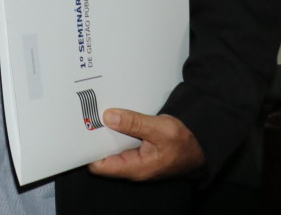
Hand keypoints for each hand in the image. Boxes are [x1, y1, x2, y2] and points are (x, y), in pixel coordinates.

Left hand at [87, 109, 204, 180]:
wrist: (202, 144)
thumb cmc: (185, 141)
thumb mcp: (161, 129)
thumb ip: (135, 123)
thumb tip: (108, 116)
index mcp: (135, 167)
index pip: (99, 165)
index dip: (87, 150)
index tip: (78, 132)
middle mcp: (132, 166)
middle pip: (102, 155)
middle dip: (92, 138)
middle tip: (82, 117)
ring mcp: (134, 159)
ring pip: (110, 147)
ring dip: (104, 132)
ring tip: (92, 113)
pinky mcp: (138, 151)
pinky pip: (120, 141)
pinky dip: (114, 130)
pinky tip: (110, 116)